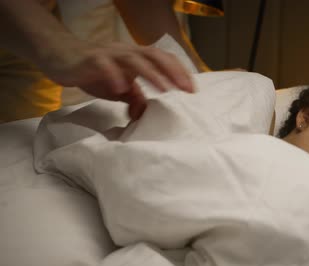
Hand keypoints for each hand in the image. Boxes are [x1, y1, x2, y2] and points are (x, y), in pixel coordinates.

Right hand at [42, 40, 194, 119]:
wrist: (60, 58)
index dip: (179, 71)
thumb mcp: (119, 89)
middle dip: (172, 71)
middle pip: (154, 55)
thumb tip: (144, 114)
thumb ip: (135, 99)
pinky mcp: (90, 60)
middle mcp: (126, 52)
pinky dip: (114, 75)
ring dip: (151, 73)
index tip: (192, 89)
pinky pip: (104, 65)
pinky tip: (122, 88)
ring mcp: (108, 54)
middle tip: (185, 89)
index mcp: (136, 57)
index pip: (163, 59)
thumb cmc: (95, 72)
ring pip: (134, 58)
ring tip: (164, 89)